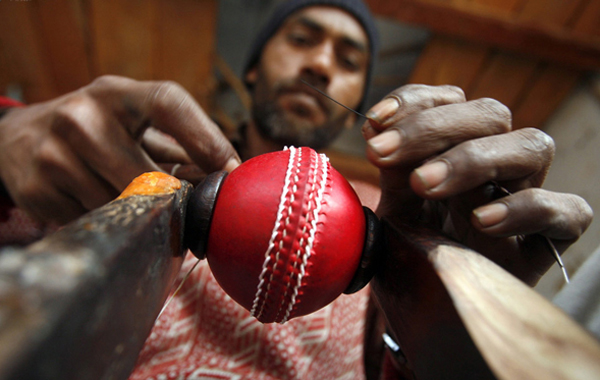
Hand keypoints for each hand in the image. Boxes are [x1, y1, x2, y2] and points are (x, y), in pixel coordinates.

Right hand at [0, 76, 239, 223]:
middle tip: (183, 211)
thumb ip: (180, 148)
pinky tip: (95, 205)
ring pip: (120, 206)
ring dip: (136, 214)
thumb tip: (230, 178)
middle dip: (171, 199)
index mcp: (118, 94)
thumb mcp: (133, 123)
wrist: (19, 139)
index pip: (169, 104)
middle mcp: (82, 115)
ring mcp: (54, 152)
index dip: (206, 139)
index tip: (230, 171)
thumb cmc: (97, 130)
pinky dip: (105, 222)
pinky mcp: (35, 189)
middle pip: (148, 175)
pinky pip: (92, 223)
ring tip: (131, 202)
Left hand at [363, 84, 592, 284]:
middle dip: (431, 128)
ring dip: (473, 158)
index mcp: (455, 152)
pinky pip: (566, 211)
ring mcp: (524, 199)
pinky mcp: (547, 240)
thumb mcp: (392, 209)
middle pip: (491, 114)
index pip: (452, 102)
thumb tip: (378, 127)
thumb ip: (392, 170)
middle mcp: (494, 167)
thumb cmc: (410, 258)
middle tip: (382, 154)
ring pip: (533, 146)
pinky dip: (526, 208)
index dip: (416, 101)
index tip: (375, 120)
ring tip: (423, 186)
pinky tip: (480, 223)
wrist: (428, 316)